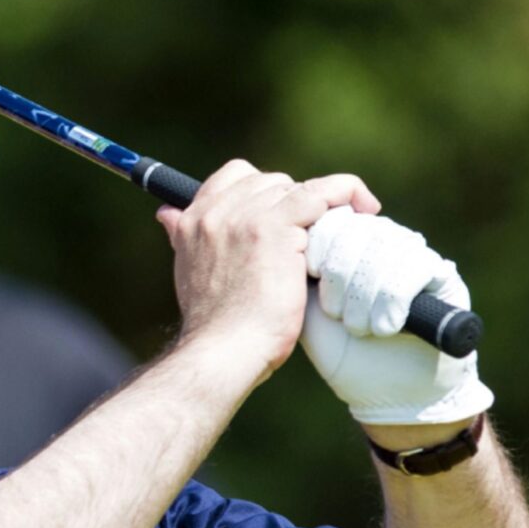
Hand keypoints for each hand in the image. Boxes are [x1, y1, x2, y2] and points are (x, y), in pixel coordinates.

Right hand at [158, 162, 377, 378]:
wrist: (222, 350)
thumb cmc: (214, 326)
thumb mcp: (188, 272)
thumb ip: (183, 238)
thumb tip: (166, 214)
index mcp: (192, 220)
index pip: (234, 177)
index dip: (263, 190)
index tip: (281, 213)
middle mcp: (216, 211)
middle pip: (269, 181)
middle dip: (293, 203)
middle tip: (311, 235)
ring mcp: (246, 216)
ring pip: (295, 188)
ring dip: (320, 206)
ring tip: (340, 228)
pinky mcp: (276, 228)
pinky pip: (320, 194)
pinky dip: (345, 195)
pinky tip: (362, 208)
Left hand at [299, 210, 493, 426]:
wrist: (390, 396)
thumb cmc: (346, 355)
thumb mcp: (310, 311)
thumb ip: (301, 272)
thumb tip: (295, 233)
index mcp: (350, 246)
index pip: (335, 216)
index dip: (322, 241)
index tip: (312, 275)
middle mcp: (384, 243)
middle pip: (359, 227)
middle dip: (341, 272)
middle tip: (336, 313)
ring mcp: (414, 256)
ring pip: (386, 245)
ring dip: (366, 293)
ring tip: (360, 329)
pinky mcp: (443, 275)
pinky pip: (417, 264)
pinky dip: (393, 299)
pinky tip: (386, 327)